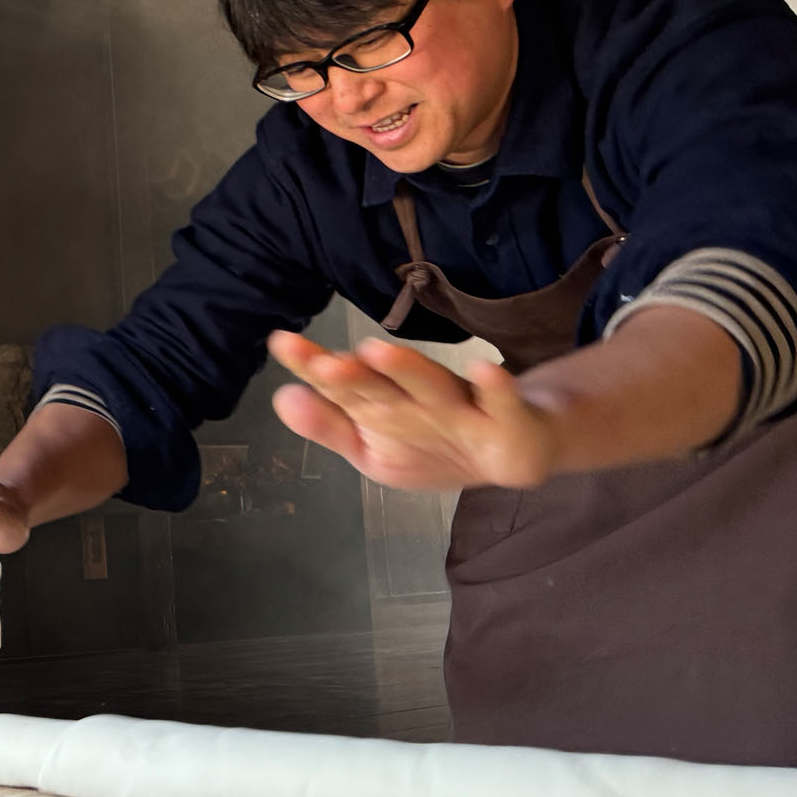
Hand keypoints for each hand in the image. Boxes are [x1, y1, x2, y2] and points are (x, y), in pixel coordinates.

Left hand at [266, 331, 557, 491]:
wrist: (514, 452)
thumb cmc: (433, 443)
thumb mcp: (374, 446)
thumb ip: (330, 425)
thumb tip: (282, 397)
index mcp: (382, 404)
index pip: (341, 383)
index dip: (312, 367)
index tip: (282, 344)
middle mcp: (416, 396)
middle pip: (379, 383)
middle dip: (351, 374)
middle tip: (322, 362)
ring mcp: (463, 406)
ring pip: (432, 384)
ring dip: (406, 369)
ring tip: (377, 351)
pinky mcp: (507, 419)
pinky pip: (503, 402)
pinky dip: (496, 387)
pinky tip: (483, 369)